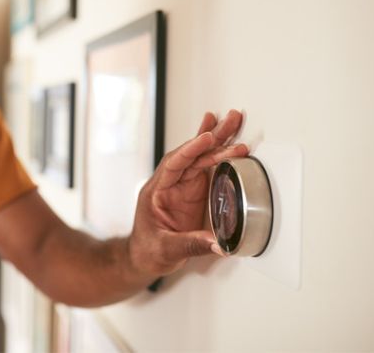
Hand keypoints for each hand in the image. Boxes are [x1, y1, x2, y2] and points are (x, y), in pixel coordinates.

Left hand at [127, 110, 248, 276]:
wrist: (144, 258)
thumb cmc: (147, 250)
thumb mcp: (166, 249)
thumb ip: (192, 244)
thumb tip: (219, 243)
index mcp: (156, 191)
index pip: (174, 164)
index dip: (191, 150)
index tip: (206, 138)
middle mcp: (169, 183)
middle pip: (191, 154)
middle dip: (211, 136)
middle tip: (231, 119)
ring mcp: (182, 186)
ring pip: (200, 157)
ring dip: (218, 140)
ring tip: (234, 121)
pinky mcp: (192, 192)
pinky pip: (206, 168)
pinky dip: (217, 153)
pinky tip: (225, 138)